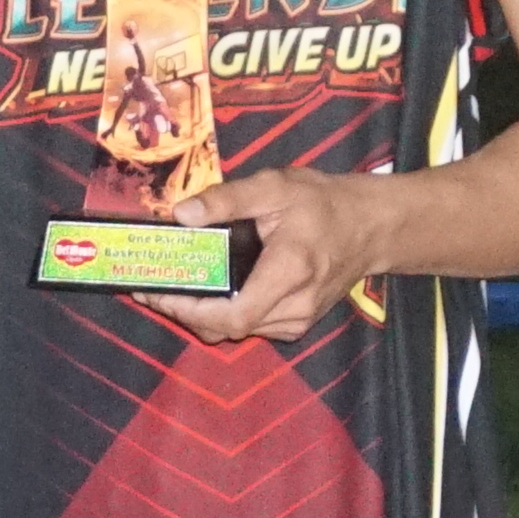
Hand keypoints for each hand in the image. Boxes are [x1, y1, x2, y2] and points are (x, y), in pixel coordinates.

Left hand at [151, 162, 405, 342]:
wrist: (371, 228)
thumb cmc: (324, 203)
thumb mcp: (275, 186)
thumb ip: (228, 199)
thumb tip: (182, 214)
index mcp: (289, 273)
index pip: (232, 314)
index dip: (189, 310)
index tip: (156, 292)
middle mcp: (294, 308)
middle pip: (227, 327)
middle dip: (183, 311)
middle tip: (147, 287)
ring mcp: (297, 321)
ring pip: (235, 331)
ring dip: (198, 314)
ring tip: (167, 287)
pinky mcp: (295, 325)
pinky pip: (249, 327)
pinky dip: (220, 314)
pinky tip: (201, 293)